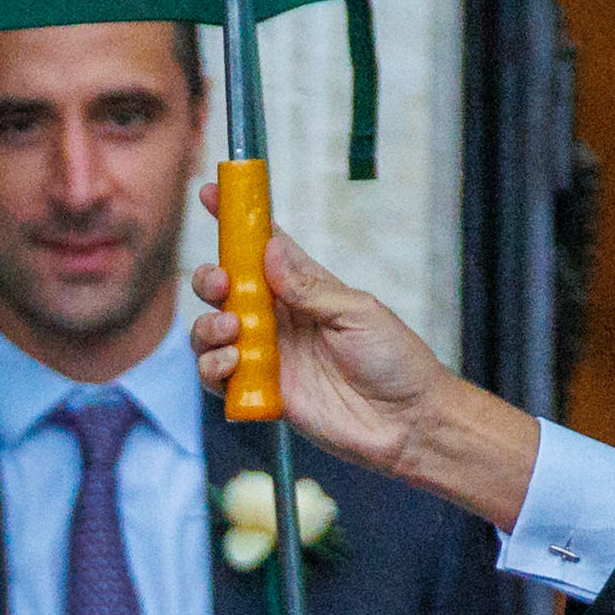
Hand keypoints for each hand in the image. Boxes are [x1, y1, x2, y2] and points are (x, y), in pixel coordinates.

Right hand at [187, 220, 534, 522]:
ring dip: (209, 326)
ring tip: (234, 332)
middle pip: (225, 288)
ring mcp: (267, 356)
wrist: (406, 421)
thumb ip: (308, 287)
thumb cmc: (394, 359)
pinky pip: (216, 379)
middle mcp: (279, 318)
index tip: (209, 192)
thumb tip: (269, 251)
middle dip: (211, 279)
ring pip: (211, 332)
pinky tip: (231, 366)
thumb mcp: (357, 311)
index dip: (235, 220)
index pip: (263, 246)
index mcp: (305, 288)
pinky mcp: (259, 393)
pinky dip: (212, 369)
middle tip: (222, 285)